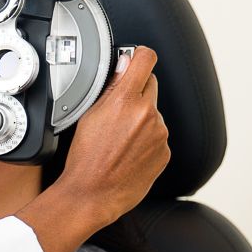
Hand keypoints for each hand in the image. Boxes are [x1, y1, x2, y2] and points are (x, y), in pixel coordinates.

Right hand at [52, 46, 169, 227]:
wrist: (93, 194)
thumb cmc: (86, 159)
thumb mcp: (90, 115)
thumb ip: (112, 87)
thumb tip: (124, 66)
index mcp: (127, 101)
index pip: (146, 59)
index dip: (140, 56)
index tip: (136, 59)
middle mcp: (148, 115)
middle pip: (150, 85)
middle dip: (137, 92)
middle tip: (117, 112)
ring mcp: (159, 134)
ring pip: (154, 114)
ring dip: (141, 120)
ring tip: (119, 140)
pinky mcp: (165, 152)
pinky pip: (158, 137)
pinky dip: (147, 141)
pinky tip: (128, 153)